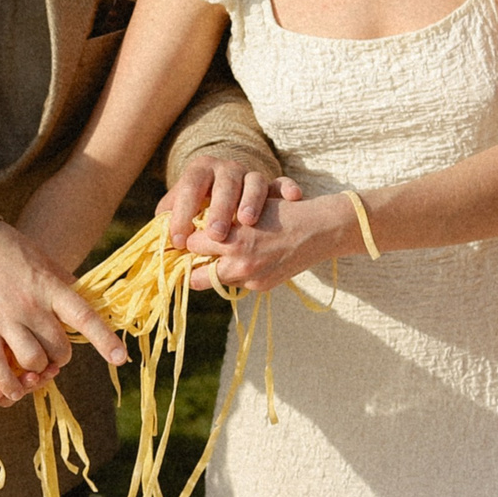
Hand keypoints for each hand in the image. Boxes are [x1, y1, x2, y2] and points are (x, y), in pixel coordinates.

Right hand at [0, 222, 125, 408]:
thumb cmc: (10, 251)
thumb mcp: (45, 263)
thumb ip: (66, 286)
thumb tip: (94, 302)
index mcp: (51, 287)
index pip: (84, 315)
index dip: (103, 339)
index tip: (120, 358)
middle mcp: (31, 305)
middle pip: (58, 349)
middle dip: (58, 358)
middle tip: (50, 354)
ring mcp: (5, 317)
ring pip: (32, 361)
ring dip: (35, 371)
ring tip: (31, 368)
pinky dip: (6, 384)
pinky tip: (11, 390)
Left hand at [159, 154, 303, 247]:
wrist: (239, 189)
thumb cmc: (203, 202)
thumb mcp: (185, 202)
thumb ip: (172, 216)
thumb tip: (155, 244)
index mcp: (201, 169)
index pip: (189, 187)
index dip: (181, 215)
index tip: (178, 241)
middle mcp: (227, 170)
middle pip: (225, 186)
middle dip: (218, 210)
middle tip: (215, 236)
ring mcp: (252, 176)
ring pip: (254, 182)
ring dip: (250, 201)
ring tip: (247, 222)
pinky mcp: (274, 186)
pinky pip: (281, 184)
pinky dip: (287, 188)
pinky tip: (293, 198)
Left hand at [178, 190, 354, 292]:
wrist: (319, 230)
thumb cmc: (282, 211)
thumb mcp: (247, 209)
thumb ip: (220, 221)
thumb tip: (191, 231)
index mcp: (233, 239)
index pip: (192, 245)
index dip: (185, 240)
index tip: (178, 239)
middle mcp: (240, 263)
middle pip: (196, 275)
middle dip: (190, 265)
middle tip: (184, 258)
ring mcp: (251, 278)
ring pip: (215, 281)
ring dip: (211, 271)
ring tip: (207, 260)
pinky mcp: (262, 287)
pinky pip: (236, 283)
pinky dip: (233, 273)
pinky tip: (237, 261)